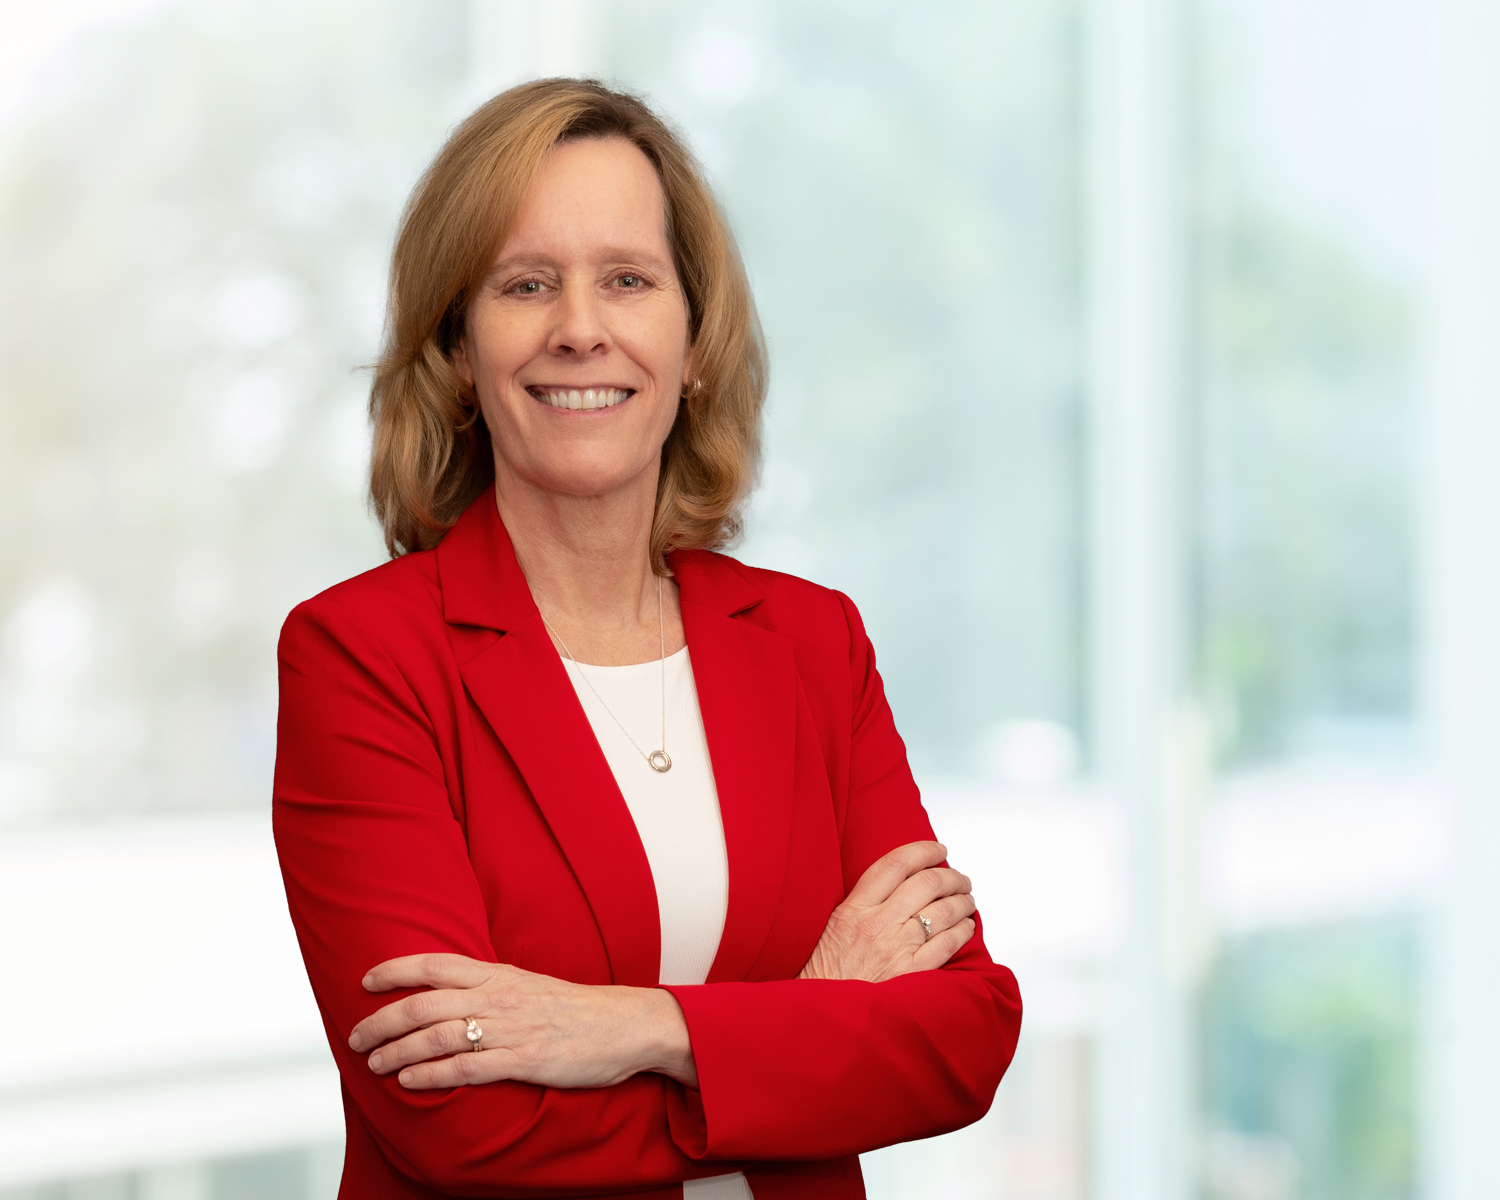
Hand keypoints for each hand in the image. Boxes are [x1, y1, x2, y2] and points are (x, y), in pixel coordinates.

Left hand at [347, 954, 697, 1089]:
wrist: (626, 1026)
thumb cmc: (577, 1009)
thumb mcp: (530, 985)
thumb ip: (492, 988)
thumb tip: (451, 997)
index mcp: (499, 973)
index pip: (436, 964)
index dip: (395, 969)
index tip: (365, 980)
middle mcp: (498, 996)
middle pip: (424, 1003)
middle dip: (381, 1020)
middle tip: (355, 1036)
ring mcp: (509, 1029)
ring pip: (436, 1037)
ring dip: (397, 1051)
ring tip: (374, 1063)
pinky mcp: (522, 1061)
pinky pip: (465, 1068)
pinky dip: (430, 1075)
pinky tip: (410, 1082)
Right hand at [799, 841, 975, 982]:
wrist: (823, 1013)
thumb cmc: (827, 971)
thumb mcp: (835, 924)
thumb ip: (864, 901)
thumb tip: (900, 881)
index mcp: (855, 907)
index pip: (896, 863)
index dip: (924, 850)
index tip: (938, 850)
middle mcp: (878, 923)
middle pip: (927, 883)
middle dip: (951, 876)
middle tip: (959, 878)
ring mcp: (897, 948)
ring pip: (944, 910)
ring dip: (963, 901)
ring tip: (968, 900)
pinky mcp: (912, 973)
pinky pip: (948, 943)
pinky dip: (963, 930)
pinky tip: (966, 927)